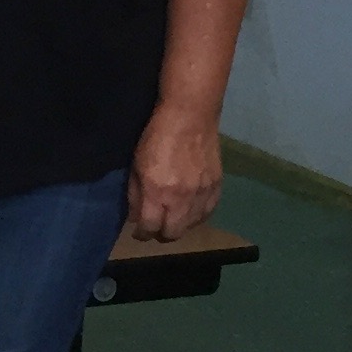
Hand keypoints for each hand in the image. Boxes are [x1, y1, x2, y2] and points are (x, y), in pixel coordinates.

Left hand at [126, 104, 219, 241]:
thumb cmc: (156, 138)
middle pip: (173, 233)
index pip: (150, 228)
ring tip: (172, 218)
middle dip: (161, 234)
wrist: (190, 117)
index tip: (139, 231)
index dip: (142, 233)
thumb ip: (135, 195)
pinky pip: (208, 213)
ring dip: (180, 225)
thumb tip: (135, 218)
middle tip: (156, 227)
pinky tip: (190, 211)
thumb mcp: (136, 166)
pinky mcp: (216, 186)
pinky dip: (197, 216)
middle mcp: (181, 199)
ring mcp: (201, 194)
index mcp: (157, 193)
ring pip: (191, 226)